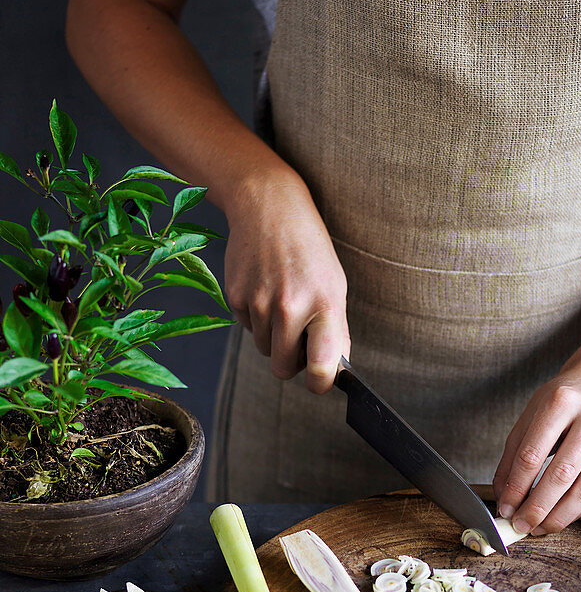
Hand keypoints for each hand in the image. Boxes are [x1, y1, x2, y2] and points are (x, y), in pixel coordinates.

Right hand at [223, 165, 349, 392]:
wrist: (269, 208)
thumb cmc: (309, 250)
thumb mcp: (334, 286)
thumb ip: (334, 330)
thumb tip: (332, 371)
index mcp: (324, 306)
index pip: (321, 367)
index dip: (320, 383)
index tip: (319, 382)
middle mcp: (290, 307)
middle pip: (282, 368)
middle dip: (291, 362)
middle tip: (299, 339)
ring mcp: (259, 303)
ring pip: (264, 348)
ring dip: (273, 335)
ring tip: (283, 300)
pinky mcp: (235, 297)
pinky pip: (248, 328)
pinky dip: (257, 317)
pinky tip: (265, 288)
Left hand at [492, 358, 580, 533]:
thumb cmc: (565, 400)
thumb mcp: (533, 413)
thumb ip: (514, 453)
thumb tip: (504, 495)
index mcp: (561, 402)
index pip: (532, 454)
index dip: (516, 487)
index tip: (505, 508)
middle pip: (561, 474)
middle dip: (537, 507)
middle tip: (521, 525)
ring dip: (559, 516)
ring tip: (539, 528)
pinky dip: (577, 511)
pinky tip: (560, 517)